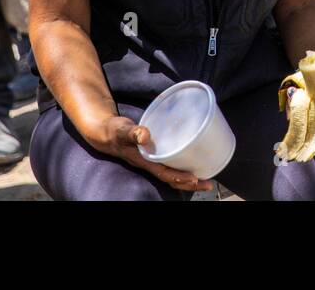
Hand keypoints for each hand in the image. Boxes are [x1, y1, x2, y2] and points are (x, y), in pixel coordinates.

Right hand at [89, 115, 212, 192]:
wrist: (106, 133)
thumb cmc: (114, 132)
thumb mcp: (122, 130)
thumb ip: (133, 132)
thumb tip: (145, 135)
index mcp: (144, 161)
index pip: (165, 174)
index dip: (180, 178)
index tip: (195, 179)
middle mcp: (149, 164)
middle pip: (172, 179)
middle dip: (190, 183)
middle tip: (209, 184)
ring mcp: (152, 161)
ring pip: (172, 173)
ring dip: (188, 178)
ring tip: (205, 179)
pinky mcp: (154, 155)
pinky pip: (170, 164)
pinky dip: (182, 166)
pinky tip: (192, 163)